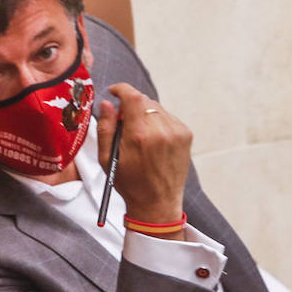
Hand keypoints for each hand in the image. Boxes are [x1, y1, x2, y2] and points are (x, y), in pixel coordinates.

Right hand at [97, 84, 191, 233]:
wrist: (157, 203)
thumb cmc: (130, 183)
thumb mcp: (108, 159)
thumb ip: (105, 128)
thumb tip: (106, 104)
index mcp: (139, 135)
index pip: (132, 96)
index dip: (122, 89)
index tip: (115, 91)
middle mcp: (160, 130)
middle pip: (144, 100)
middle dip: (131, 107)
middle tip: (125, 124)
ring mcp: (176, 132)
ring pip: (156, 107)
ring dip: (145, 114)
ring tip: (140, 137)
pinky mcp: (186, 135)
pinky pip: (168, 117)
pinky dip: (158, 123)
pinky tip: (153, 141)